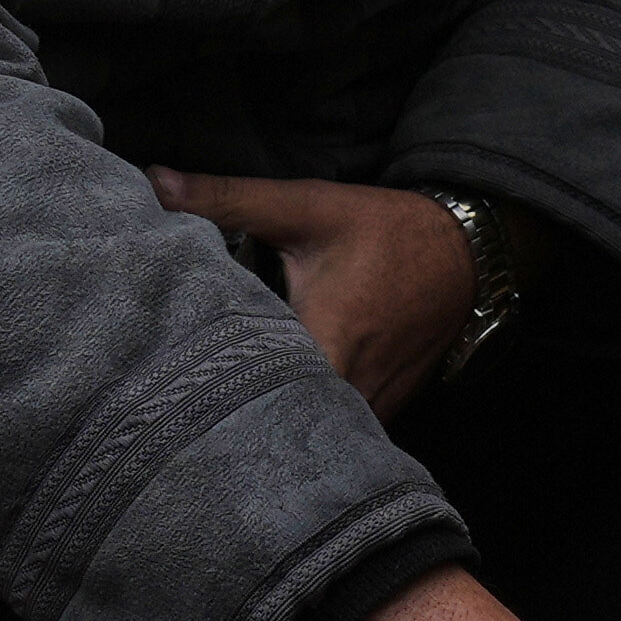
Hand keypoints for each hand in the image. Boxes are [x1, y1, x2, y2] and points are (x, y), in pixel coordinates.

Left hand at [150, 164, 477, 413]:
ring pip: (314, 437)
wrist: (464, 255)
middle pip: (281, 427)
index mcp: (326, 340)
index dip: (210, 394)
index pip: (257, 392)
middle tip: (182, 409)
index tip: (171, 388)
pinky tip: (278, 409)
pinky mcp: (387, 412)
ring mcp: (376, 409)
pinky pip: (342, 434)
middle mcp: (353, 388)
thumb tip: (155, 183)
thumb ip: (228, 198)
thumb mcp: (305, 208)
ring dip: (276, 425)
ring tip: (225, 414)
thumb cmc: (384, 230)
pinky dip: (311, 424)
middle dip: (234, 418)